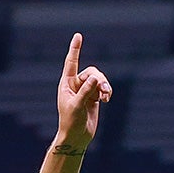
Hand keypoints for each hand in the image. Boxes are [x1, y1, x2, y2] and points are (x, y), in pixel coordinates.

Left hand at [56, 33, 111, 150]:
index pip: (71, 63)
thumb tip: (95, 78)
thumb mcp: (77, 105)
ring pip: (99, 79)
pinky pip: (103, 87)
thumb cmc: (71, 121)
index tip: (78, 36)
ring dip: (105, 86)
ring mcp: (85, 90)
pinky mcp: (94, 97)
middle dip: (99, 79)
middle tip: (103, 91)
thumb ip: (86, 91)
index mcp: (66, 84)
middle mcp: (75, 85)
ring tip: (106, 96)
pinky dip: (107, 91)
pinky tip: (107, 99)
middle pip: (92, 72)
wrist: (76, 136)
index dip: (75, 49)